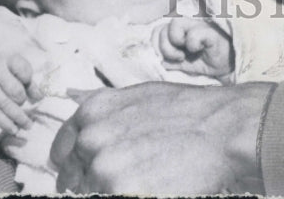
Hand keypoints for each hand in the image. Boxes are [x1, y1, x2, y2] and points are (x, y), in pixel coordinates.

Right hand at [0, 52, 39, 134]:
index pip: (22, 68)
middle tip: (25, 105)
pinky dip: (5, 123)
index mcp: (6, 60)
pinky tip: (13, 129)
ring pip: (4, 105)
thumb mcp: (10, 67)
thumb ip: (26, 80)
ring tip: (28, 126)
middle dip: (22, 100)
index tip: (30, 85)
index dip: (29, 78)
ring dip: (18, 118)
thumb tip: (40, 97)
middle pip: (14, 90)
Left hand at [51, 81, 272, 194]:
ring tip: (145, 180)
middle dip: (94, 184)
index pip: (61, 153)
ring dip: (113, 191)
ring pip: (93, 194)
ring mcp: (104, 171)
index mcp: (92, 112)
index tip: (95, 170)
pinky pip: (112, 198)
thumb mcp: (139, 94)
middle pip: (72, 181)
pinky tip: (153, 188)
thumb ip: (103, 108)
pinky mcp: (122, 194)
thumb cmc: (187, 110)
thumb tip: (74, 104)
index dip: (78, 164)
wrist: (222, 127)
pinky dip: (132, 195)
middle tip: (129, 176)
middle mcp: (91, 140)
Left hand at [155, 17, 233, 77]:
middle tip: (179, 57)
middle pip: (163, 28)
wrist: (231, 63)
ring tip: (186, 54)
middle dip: (166, 48)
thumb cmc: (209, 59)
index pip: (159, 30)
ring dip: (176, 44)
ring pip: (175, 24)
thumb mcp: (188, 63)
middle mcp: (188, 22)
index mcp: (181, 30)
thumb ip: (174, 62)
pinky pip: (193, 34)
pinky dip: (193, 44)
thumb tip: (161, 62)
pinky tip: (200, 49)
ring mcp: (199, 23)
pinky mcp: (210, 30)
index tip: (169, 58)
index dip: (159, 45)